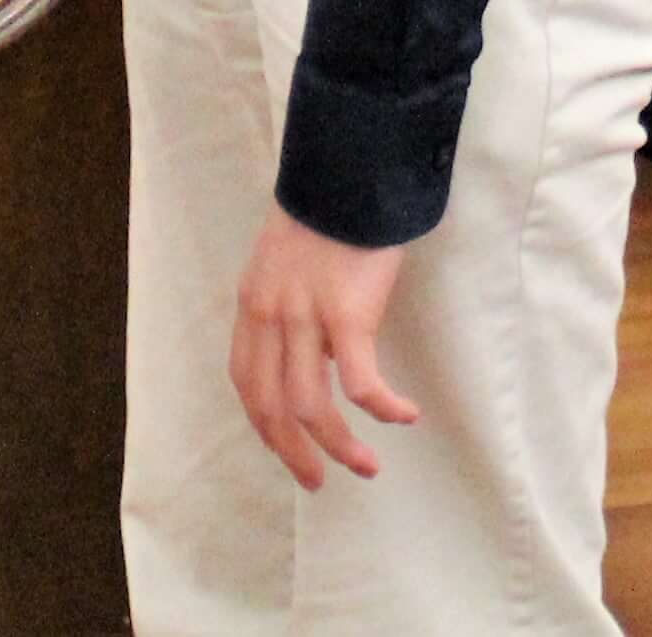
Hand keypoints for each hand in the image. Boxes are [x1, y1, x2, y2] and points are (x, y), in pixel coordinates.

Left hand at [229, 211, 417, 487]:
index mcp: (253, 303)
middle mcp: (271, 315)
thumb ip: (290, 307)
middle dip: (294, 453)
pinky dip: (382, 408)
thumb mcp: (286, 260)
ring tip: (368, 467)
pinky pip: (361, 382)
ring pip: (312, 407)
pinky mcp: (348, 314)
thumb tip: (320, 354)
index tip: (286, 449)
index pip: (246, 381)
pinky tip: (404, 416)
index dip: (264, 424)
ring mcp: (306, 317)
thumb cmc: (327, 210)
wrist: (347, 170)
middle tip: (317, 482)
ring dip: (340, 447)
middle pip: (270, 406)